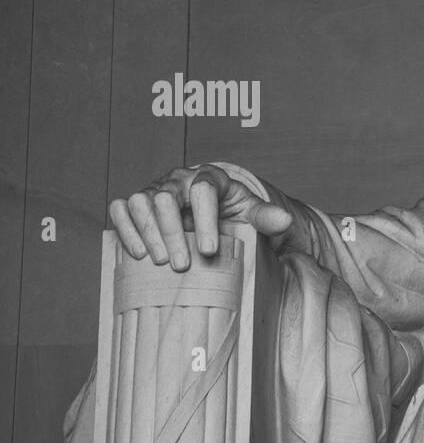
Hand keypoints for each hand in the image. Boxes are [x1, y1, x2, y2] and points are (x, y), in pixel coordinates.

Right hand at [108, 164, 294, 270]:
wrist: (211, 208)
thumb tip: (284, 221)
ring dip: (148, 233)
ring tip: (161, 262)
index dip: (205, 219)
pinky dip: (125, 229)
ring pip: (139, 202)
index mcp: (209, 178)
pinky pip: (120, 209)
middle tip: (182, 265)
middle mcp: (178, 180)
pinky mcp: (135, 203)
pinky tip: (138, 253)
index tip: (209, 249)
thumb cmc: (231, 210)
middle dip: (172, 232)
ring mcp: (154, 190)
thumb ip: (266, 216)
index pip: (203, 190)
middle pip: (165, 197)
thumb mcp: (251, 212)